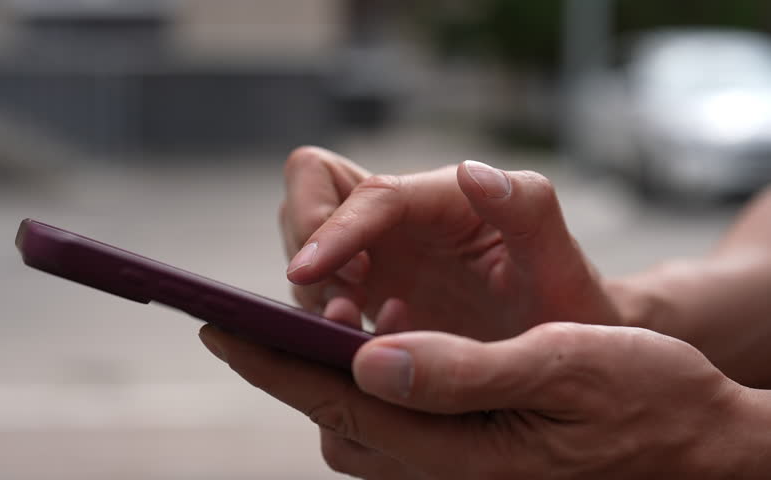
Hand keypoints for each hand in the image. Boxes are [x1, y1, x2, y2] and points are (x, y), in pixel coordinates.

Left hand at [199, 322, 767, 478]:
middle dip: (281, 374)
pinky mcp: (470, 463)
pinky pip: (392, 432)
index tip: (218, 326)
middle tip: (242, 326)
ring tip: (302, 335)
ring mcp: (455, 472)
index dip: (271, 365)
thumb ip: (464, 370)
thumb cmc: (642, 396)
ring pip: (356, 430)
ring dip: (321, 384)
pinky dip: (366, 394)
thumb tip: (370, 359)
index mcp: (457, 450)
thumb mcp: (562, 365)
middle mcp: (444, 470)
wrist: (696, 441)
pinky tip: (377, 357)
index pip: (337, 405)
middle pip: (333, 422)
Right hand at [280, 147, 618, 339]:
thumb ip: (528, 211)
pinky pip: (319, 286)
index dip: (330, 226)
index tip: (307, 273)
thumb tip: (472, 171)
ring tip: (358, 332)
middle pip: (314, 186)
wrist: (567, 354)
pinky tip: (372, 347)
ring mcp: (384, 252)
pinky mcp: (371, 289)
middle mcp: (405, 216)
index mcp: (446, 197)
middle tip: (342, 300)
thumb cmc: (569, 308)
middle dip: (307, 237)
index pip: (369, 193)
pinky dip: (322, 312)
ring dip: (314, 284)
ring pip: (306, 238)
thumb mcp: (561, 264)